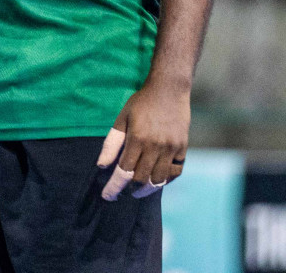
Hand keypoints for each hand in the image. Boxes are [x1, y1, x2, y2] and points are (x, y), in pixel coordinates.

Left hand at [97, 75, 189, 200]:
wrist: (169, 89)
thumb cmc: (141, 102)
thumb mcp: (122, 118)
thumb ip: (112, 143)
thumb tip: (102, 166)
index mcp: (137, 139)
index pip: (123, 172)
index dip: (114, 187)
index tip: (108, 196)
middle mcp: (155, 146)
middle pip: (141, 180)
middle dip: (129, 190)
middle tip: (122, 193)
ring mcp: (171, 148)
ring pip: (159, 180)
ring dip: (147, 189)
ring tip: (138, 189)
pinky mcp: (183, 148)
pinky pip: (175, 172)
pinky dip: (166, 180)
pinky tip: (157, 179)